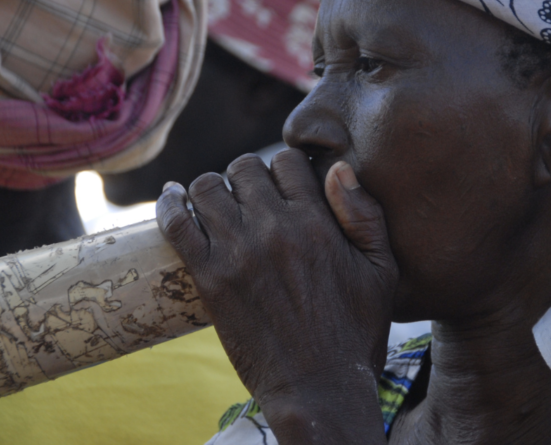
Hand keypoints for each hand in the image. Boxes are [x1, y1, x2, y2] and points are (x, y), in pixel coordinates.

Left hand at [157, 150, 396, 440]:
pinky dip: (169, 205)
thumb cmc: (356, 332)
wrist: (319, 389)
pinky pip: (176, 224)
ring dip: (209, 189)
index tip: (280, 187)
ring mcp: (238, 252)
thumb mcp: (381, 270)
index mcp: (318, 222)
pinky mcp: (210, 279)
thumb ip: (364, 214)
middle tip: (247, 199)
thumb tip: (339, 167)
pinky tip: (173, 201)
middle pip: (243, 168)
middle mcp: (276, 229)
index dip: (282, 169)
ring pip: (205, 188)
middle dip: (245, 176)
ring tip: (215, 205)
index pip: (287, 161)